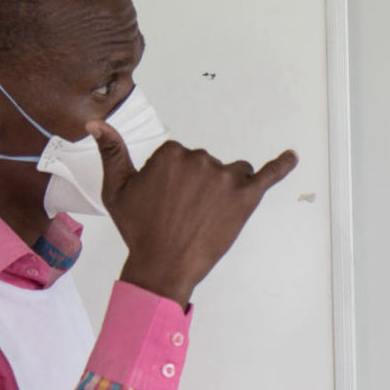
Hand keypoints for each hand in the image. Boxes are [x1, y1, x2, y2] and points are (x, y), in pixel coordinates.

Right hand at [93, 122, 297, 305]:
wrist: (163, 265)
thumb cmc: (139, 229)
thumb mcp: (116, 189)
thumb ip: (111, 152)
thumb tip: (96, 124)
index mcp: (171, 153)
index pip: (180, 157)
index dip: (174, 182)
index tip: (166, 202)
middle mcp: (201, 159)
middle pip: (208, 165)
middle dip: (200, 187)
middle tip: (184, 216)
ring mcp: (226, 178)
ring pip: (234, 173)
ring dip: (226, 189)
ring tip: (209, 217)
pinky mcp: (246, 198)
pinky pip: (269, 176)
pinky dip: (282, 165)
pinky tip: (292, 157)